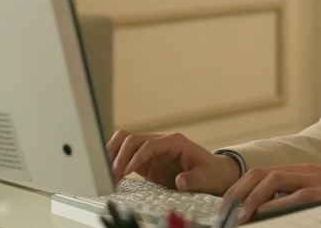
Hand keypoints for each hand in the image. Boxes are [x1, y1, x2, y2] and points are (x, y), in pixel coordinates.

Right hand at [105, 130, 241, 194]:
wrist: (213, 174)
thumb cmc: (211, 174)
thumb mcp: (206, 177)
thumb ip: (193, 179)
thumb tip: (180, 181)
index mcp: (174, 141)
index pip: (148, 144)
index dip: (135, 157)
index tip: (124, 172)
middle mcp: (161, 142)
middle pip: (132, 139)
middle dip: (119, 155)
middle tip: (111, 176)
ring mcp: (152, 150)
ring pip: (125, 143)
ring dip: (114, 156)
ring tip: (107, 175)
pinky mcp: (147, 161)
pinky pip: (127, 157)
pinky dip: (117, 164)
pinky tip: (112, 178)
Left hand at [223, 163, 320, 223]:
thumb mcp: (316, 192)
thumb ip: (293, 196)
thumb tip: (264, 212)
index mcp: (299, 170)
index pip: (260, 172)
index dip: (239, 188)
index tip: (226, 206)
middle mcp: (302, 170)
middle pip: (260, 173)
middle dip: (238, 191)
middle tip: (226, 212)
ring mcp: (312, 179)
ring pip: (272, 179)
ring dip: (252, 198)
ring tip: (241, 216)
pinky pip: (294, 196)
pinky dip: (275, 204)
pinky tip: (263, 215)